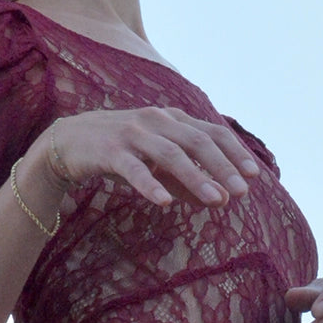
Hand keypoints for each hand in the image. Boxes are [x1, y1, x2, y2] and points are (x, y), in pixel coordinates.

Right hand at [47, 107, 261, 207]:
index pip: (211, 133)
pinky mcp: (110, 151)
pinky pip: (134, 170)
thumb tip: (218, 198)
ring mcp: (133, 134)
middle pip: (197, 142)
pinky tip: (165, 203)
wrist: (68, 143)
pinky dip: (150, 185)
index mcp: (171, 119)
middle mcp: (156, 121)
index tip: (253, 176)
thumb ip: (185, 178)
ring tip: (215, 200)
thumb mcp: (155, 164)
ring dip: (196, 179)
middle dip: (223, 167)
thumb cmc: (118, 153)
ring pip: (171, 155)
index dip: (234, 153)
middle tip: (242, 192)